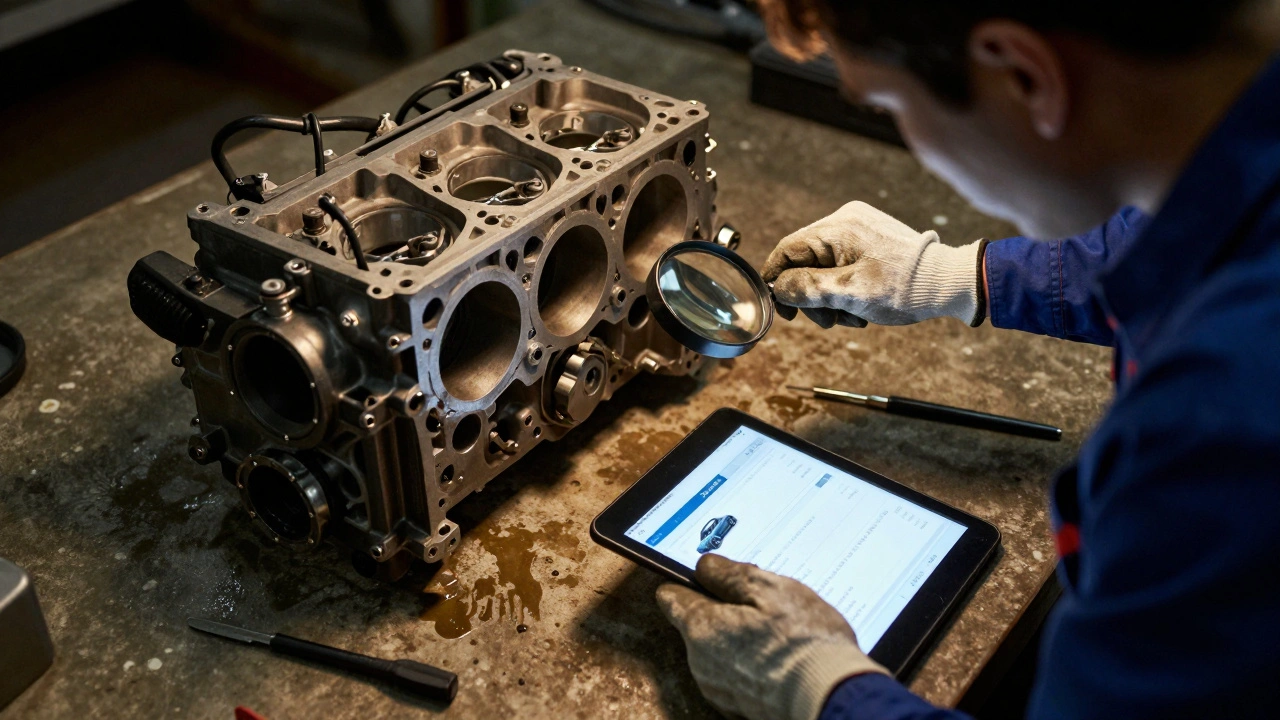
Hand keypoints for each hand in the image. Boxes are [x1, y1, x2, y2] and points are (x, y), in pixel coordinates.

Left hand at [656, 554, 887, 719]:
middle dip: (725, 610)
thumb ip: (729, 573)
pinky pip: (737, 675)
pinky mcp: (737, 707)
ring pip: (719, 650)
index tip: (710, 576)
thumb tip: (705, 566)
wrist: (829, 700)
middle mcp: (701, 662)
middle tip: (762, 604)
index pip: (670, 596)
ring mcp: (718, 689)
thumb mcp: (769, 588)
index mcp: (701, 627)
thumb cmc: (802, 643)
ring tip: (780, 633)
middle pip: (699, 624)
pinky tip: (782, 659)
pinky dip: (753, 665)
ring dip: (741, 638)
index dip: (689, 581)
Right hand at [761, 201, 984, 328]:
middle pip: (805, 261)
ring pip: (823, 266)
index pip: (787, 250)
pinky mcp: (870, 239)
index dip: (778, 282)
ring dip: (831, 298)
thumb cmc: (904, 288)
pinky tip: (861, 308)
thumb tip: (777, 287)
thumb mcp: (849, 293)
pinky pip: (842, 265)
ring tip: (852, 320)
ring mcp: (859, 228)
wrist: (951, 283)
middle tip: (829, 323)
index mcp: (837, 228)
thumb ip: (807, 288)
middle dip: (812, 297)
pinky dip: (845, 289)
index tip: (783, 311)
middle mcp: (845, 220)